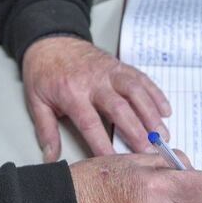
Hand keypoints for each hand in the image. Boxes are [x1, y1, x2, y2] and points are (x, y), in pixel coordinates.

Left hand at [22, 37, 170, 161]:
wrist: (51, 40)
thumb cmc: (44, 72)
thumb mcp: (36, 102)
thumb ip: (46, 131)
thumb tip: (51, 158)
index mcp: (71, 93)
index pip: (90, 123)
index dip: (103, 144)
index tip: (115, 162)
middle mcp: (94, 81)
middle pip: (119, 108)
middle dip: (136, 131)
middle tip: (148, 152)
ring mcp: (109, 71)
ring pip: (135, 91)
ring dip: (151, 114)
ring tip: (162, 135)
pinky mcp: (120, 65)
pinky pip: (141, 78)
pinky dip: (155, 94)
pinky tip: (165, 111)